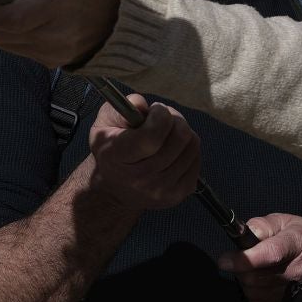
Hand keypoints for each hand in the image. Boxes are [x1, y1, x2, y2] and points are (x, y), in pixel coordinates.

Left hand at [0, 0, 121, 70]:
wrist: (124, 16)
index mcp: (56, 5)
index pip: (8, 19)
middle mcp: (54, 34)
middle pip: (1, 35)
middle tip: (0, 2)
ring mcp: (55, 52)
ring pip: (8, 46)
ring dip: (4, 29)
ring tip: (18, 11)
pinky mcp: (56, 62)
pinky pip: (23, 52)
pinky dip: (19, 38)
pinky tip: (33, 23)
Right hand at [83, 94, 199, 214]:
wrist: (113, 188)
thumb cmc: (111, 147)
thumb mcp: (105, 122)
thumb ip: (121, 108)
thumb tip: (142, 105)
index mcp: (116, 156)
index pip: (152, 136)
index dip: (160, 115)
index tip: (154, 110)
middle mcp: (138, 179)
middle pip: (179, 138)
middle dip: (174, 119)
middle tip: (163, 119)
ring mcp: (159, 190)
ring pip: (191, 146)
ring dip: (182, 133)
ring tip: (167, 134)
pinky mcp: (176, 196)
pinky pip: (196, 159)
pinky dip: (187, 148)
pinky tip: (172, 150)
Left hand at [218, 213, 301, 301]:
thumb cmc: (299, 239)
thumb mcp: (284, 222)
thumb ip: (262, 226)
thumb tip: (242, 236)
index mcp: (298, 242)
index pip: (270, 253)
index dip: (245, 259)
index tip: (224, 261)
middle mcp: (298, 270)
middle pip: (256, 276)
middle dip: (241, 267)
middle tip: (243, 258)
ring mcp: (294, 292)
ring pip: (253, 291)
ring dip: (245, 280)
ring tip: (255, 269)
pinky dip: (251, 292)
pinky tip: (260, 282)